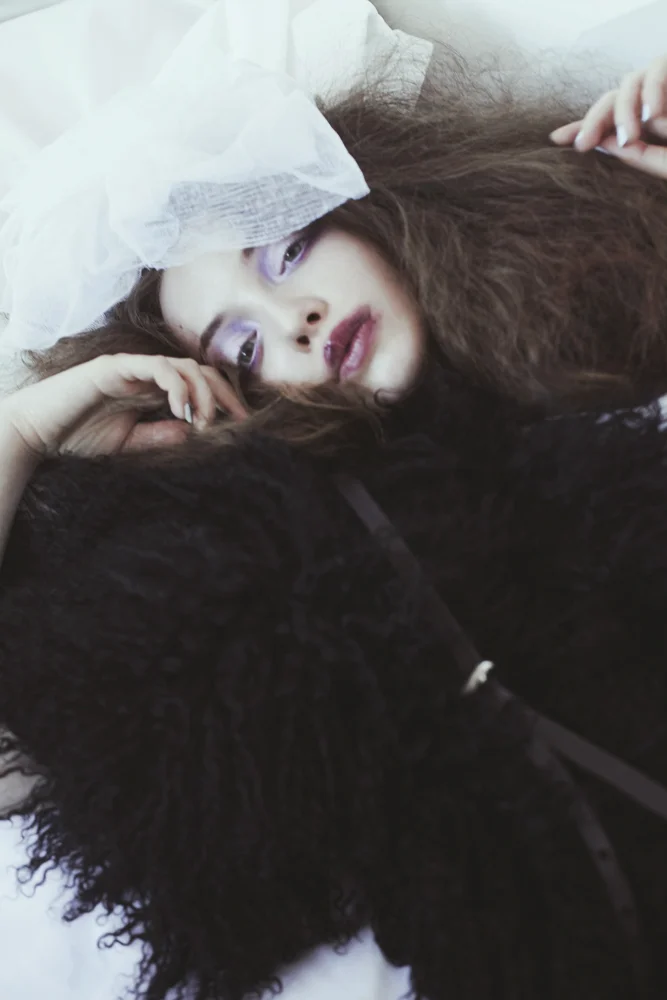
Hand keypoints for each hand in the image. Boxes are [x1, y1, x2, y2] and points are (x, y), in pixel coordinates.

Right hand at [0, 353, 246, 459]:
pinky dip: (176, 386)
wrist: (37, 433)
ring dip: (202, 393)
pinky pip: (157, 367)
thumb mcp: (128, 443)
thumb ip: (158, 436)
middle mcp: (146, 374)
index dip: (224, 399)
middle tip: (237, 419)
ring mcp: (131, 367)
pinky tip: (182, 410)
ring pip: (183, 366)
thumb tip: (192, 432)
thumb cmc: (76, 437)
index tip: (242, 422)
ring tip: (203, 421)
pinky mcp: (115, 367)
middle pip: (200, 370)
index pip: (199, 384)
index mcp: (151, 390)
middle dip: (224, 393)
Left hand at [549, 54, 666, 178]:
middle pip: (609, 101)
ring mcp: (659, 86)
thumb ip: (640, 155)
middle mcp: (647, 101)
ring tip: (629, 140)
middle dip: (592, 122)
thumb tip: (605, 144)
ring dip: (624, 112)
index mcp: (643, 124)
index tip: (555, 139)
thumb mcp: (666, 163)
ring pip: (627, 85)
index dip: (581, 128)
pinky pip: (655, 70)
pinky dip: (652, 90)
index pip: (606, 123)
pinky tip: (652, 115)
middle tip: (582, 146)